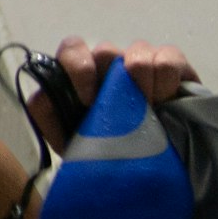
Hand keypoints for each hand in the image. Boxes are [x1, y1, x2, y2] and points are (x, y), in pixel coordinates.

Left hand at [28, 36, 199, 152]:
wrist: (155, 169)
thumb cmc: (108, 150)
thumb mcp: (72, 139)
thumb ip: (50, 114)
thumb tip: (44, 96)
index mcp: (84, 76)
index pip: (72, 49)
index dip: (77, 68)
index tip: (87, 100)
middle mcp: (111, 64)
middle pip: (105, 50)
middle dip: (112, 79)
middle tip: (121, 109)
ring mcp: (142, 61)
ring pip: (137, 51)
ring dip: (142, 85)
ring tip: (149, 111)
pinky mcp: (173, 66)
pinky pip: (167, 59)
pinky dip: (166, 81)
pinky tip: (167, 102)